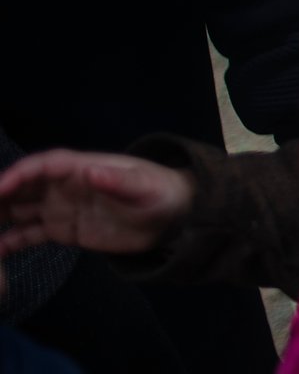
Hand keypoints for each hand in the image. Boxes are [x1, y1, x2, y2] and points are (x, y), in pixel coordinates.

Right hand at [0, 150, 195, 257]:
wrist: (172, 217)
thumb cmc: (160, 192)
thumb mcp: (144, 186)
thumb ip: (118, 180)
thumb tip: (92, 172)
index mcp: (81, 168)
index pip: (43, 166)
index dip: (20, 174)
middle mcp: (64, 186)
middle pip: (22, 187)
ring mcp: (60, 207)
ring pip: (19, 210)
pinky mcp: (62, 229)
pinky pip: (29, 234)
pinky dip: (9, 242)